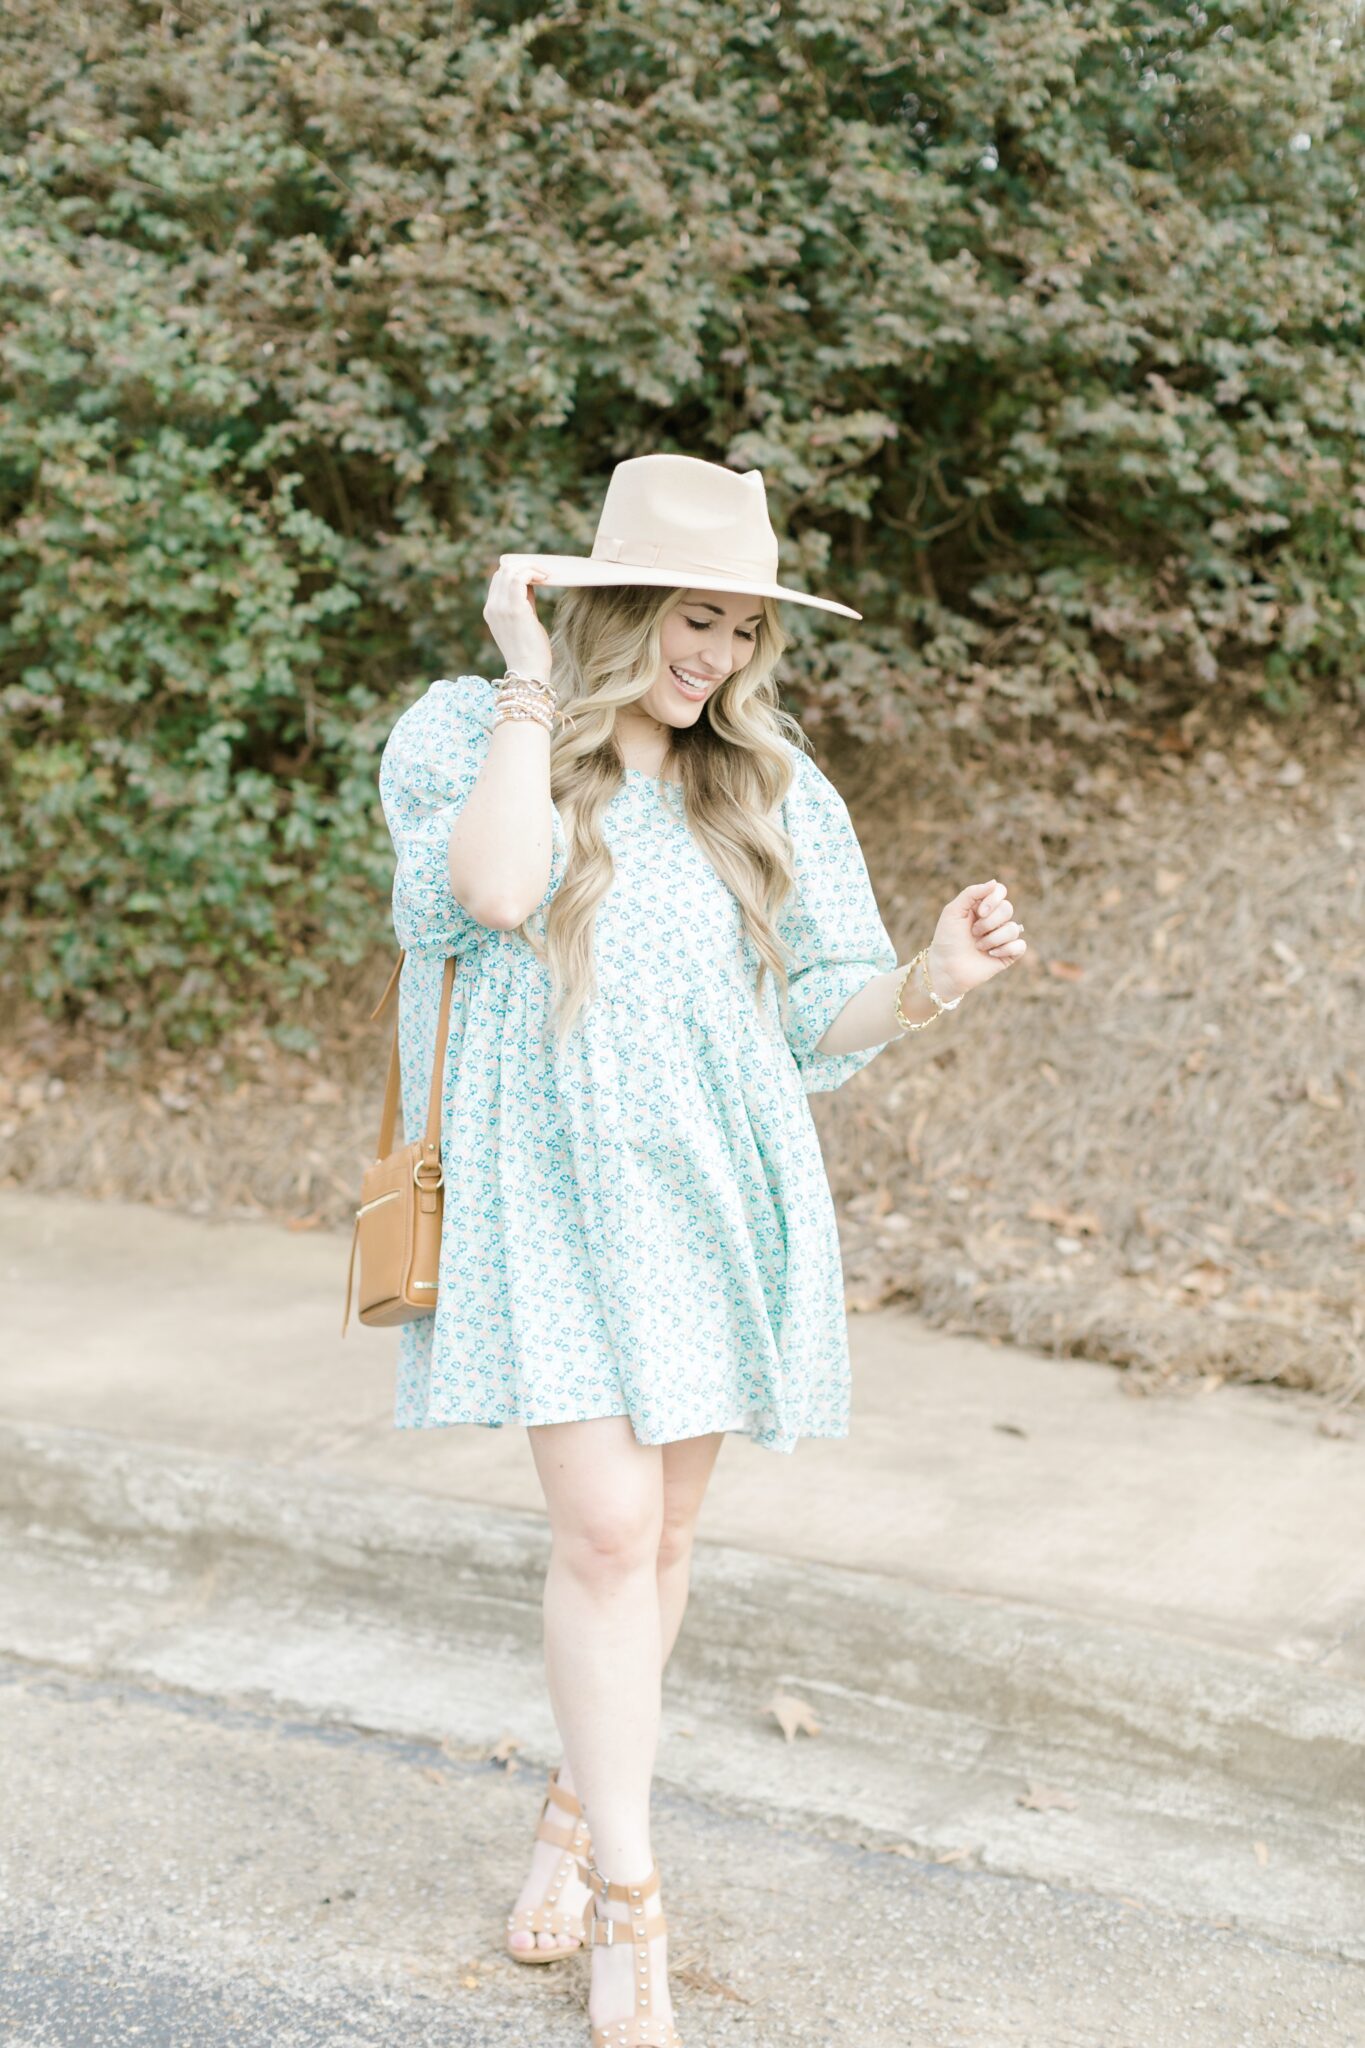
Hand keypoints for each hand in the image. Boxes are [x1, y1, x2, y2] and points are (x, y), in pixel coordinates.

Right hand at [483, 557, 554, 686]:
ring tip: (546, 575)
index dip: (517, 572)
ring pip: (509, 571)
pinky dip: (532, 572)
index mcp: (491, 611)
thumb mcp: (525, 621)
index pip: (498, 579)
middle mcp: (492, 607)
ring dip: (530, 568)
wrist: (528, 671)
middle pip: (502, 572)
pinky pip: (519, 578)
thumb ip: (525, 601)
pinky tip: (545, 578)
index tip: (536, 576)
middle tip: (544, 573)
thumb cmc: (531, 651)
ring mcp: (500, 607)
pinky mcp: (514, 609)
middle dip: (524, 567)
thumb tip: (532, 582)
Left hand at [926, 879, 1026, 1004]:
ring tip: (978, 946)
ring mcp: (1003, 937)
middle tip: (973, 933)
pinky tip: (991, 954)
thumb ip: (971, 893)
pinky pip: (1020, 945)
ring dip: (993, 938)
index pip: (1000, 891)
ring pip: (1013, 928)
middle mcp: (995, 920)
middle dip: (989, 922)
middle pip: (1007, 909)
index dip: (993, 900)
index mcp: (982, 906)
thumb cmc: (946, 939)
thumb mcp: (953, 911)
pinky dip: (1006, 949)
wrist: (945, 968)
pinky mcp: (1008, 954)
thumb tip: (994, 883)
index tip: (980, 912)